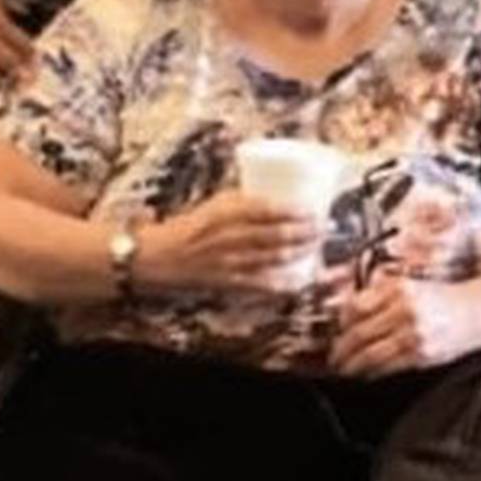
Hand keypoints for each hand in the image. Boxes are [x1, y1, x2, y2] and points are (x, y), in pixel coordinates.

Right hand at [0, 0, 35, 108]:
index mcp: (0, 26)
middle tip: (27, 85)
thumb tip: (27, 12)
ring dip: (2, 89)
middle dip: (22, 77)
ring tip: (8, 95)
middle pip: (12, 67)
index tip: (36, 65)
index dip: (34, 59)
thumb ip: (13, 3)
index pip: (25, 47)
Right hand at [140, 193, 322, 291]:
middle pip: (274, 234)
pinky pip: (259, 283)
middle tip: (323, 227)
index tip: (313, 209)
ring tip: (316, 246)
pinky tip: (297, 279)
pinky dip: (280, 282)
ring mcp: (229, 261)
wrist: (157, 257)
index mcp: (223, 212)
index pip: (265, 209)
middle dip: (304, 232)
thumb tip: (276, 198)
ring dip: (298, 252)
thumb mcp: (214, 206)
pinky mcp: (227, 281)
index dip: (293, 211)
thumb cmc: (187, 228)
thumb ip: (243, 203)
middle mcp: (227, 236)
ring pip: (271, 257)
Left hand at [331, 274, 480, 376]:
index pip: (356, 306)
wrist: (480, 311)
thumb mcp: (414, 287)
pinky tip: (366, 375)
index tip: (337, 331)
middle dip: (341, 349)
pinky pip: (387, 367)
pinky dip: (372, 372)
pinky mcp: (421, 354)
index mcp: (399, 288)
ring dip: (352, 365)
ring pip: (369, 353)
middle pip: (358, 332)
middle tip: (334, 357)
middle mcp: (404, 308)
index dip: (341, 322)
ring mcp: (413, 332)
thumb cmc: (447, 300)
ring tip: (344, 369)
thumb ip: (383, 296)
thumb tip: (351, 316)